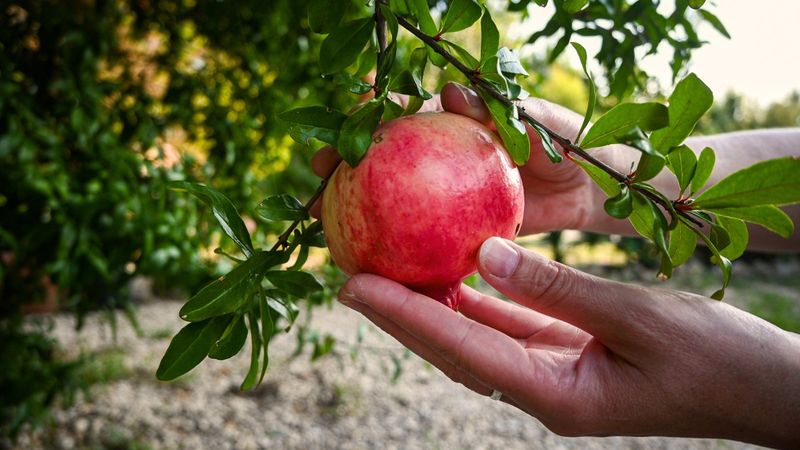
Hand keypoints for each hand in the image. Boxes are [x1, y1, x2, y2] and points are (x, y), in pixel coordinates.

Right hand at [309, 83, 610, 233]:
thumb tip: (449, 92)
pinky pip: (421, 235)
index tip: (342, 121)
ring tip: (322, 221)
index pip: (404, 114)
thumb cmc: (574, 146)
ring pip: (392, 198)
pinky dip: (396, 245)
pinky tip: (371, 259)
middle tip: (315, 175)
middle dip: (344, 163)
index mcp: (457, 124)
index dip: (370, 115)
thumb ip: (498, 111)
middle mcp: (442, 157)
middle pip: (383, 158)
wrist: (595, 188)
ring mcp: (446, 194)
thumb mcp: (541, 124)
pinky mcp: (458, 226)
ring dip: (356, 207)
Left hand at [337, 238, 799, 446]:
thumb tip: (483, 254)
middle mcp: (542, 390)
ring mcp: (553, 375)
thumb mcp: (639, 317)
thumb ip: (559, 287)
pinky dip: (476, 299)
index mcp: (556, 394)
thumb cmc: (715, 359)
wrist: (762, 389)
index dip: (402, 316)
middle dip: (398, 312)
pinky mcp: (567, 356)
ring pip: (474, 336)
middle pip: (452, 347)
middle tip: (348, 274)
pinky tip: (452, 272)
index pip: (460, 348)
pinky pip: (507, 325)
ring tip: (385, 269)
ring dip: (430, 305)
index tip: (352, 285)